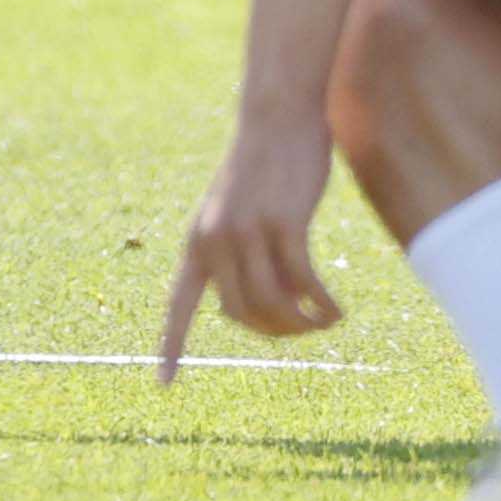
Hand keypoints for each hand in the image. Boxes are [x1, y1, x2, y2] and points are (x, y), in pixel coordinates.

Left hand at [158, 106, 340, 381]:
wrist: (279, 113)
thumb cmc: (266, 161)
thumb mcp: (242, 210)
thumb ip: (247, 253)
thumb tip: (274, 304)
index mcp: (198, 242)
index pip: (179, 306)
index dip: (171, 347)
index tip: (163, 387)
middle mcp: (216, 241)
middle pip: (242, 312)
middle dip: (274, 331)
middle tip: (303, 332)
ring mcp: (249, 232)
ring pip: (273, 302)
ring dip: (300, 323)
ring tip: (324, 323)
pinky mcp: (285, 224)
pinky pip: (303, 282)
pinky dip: (321, 304)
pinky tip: (336, 311)